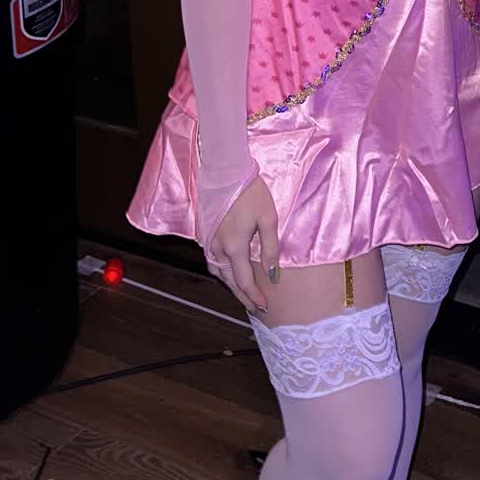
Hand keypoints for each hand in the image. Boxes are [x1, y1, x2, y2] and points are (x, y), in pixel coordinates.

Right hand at [206, 172, 278, 312]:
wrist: (226, 171)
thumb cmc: (251, 192)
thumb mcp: (268, 219)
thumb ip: (270, 249)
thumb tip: (273, 275)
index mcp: (234, 246)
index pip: (244, 281)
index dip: (254, 296)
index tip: (264, 307)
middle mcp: (217, 248)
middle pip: (228, 281)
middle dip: (242, 296)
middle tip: (255, 308)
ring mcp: (208, 241)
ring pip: (218, 272)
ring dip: (230, 285)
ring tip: (244, 293)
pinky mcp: (205, 234)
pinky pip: (213, 261)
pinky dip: (223, 271)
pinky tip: (231, 272)